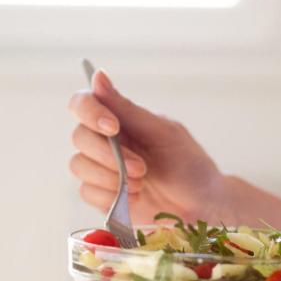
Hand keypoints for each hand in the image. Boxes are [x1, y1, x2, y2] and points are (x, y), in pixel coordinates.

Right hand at [68, 69, 231, 224]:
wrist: (200, 205)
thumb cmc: (187, 163)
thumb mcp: (162, 132)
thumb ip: (127, 108)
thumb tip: (98, 76)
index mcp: (119, 119)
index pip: (83, 103)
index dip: (90, 112)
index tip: (113, 128)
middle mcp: (105, 141)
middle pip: (79, 137)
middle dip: (109, 155)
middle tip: (142, 169)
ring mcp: (101, 168)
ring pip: (79, 166)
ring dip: (111, 178)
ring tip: (141, 185)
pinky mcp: (101, 195)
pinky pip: (87, 192)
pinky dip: (110, 196)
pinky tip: (135, 198)